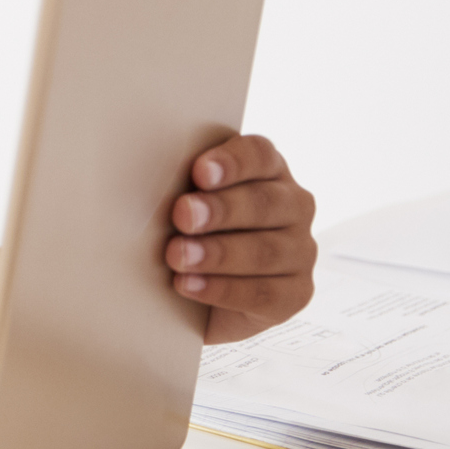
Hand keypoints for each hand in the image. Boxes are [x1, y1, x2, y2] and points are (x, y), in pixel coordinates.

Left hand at [165, 135, 316, 344]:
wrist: (195, 294)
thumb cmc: (187, 231)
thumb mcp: (182, 201)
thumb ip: (180, 185)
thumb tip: (149, 179)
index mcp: (267, 171)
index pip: (260, 155)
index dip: (232, 162)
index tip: (199, 171)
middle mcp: (293, 206)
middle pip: (264, 202)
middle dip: (220, 209)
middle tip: (182, 215)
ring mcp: (299, 251)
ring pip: (265, 250)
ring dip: (217, 253)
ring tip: (177, 256)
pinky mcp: (295, 293)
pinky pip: (264, 293)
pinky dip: (222, 289)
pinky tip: (189, 284)